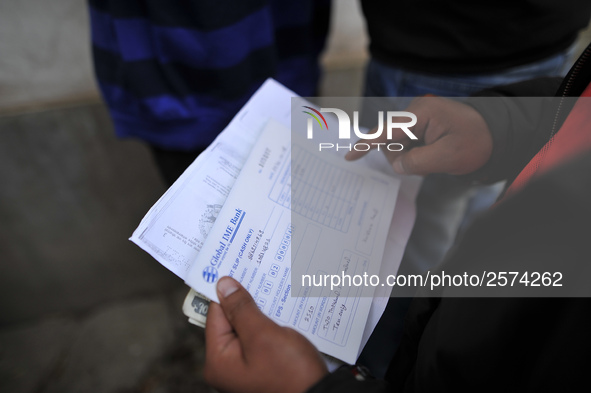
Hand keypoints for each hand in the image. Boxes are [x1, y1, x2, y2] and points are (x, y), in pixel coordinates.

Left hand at [204, 277, 327, 392]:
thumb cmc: (290, 373)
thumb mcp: (262, 335)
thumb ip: (241, 309)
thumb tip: (223, 285)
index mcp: (219, 360)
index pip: (215, 315)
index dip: (226, 291)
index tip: (236, 268)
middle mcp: (228, 365)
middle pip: (231, 321)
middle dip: (245, 299)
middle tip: (256, 273)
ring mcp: (246, 366)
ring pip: (249, 327)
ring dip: (261, 310)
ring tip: (272, 288)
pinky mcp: (264, 365)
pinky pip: (262, 337)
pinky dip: (270, 323)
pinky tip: (282, 309)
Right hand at [345, 96, 492, 175]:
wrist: (498, 132)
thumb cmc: (476, 141)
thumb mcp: (448, 157)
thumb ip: (417, 162)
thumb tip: (397, 165)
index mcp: (420, 114)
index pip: (386, 132)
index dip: (366, 145)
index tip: (349, 156)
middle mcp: (416, 112)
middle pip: (391, 142)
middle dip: (404, 158)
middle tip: (431, 164)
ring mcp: (419, 118)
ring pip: (400, 145)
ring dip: (413, 157)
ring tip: (437, 158)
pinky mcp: (423, 125)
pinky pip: (410, 143)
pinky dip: (418, 154)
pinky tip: (434, 154)